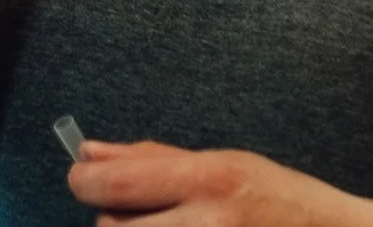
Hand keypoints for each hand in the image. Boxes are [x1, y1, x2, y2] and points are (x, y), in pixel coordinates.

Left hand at [68, 142, 372, 226]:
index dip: (85, 183)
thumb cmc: (287, 204)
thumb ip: (153, 160)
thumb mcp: (227, 164)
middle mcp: (207, 224)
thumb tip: (88, 153)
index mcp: (211, 180)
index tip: (86, 181)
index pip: (113, 184)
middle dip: (115, 221)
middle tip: (147, 217)